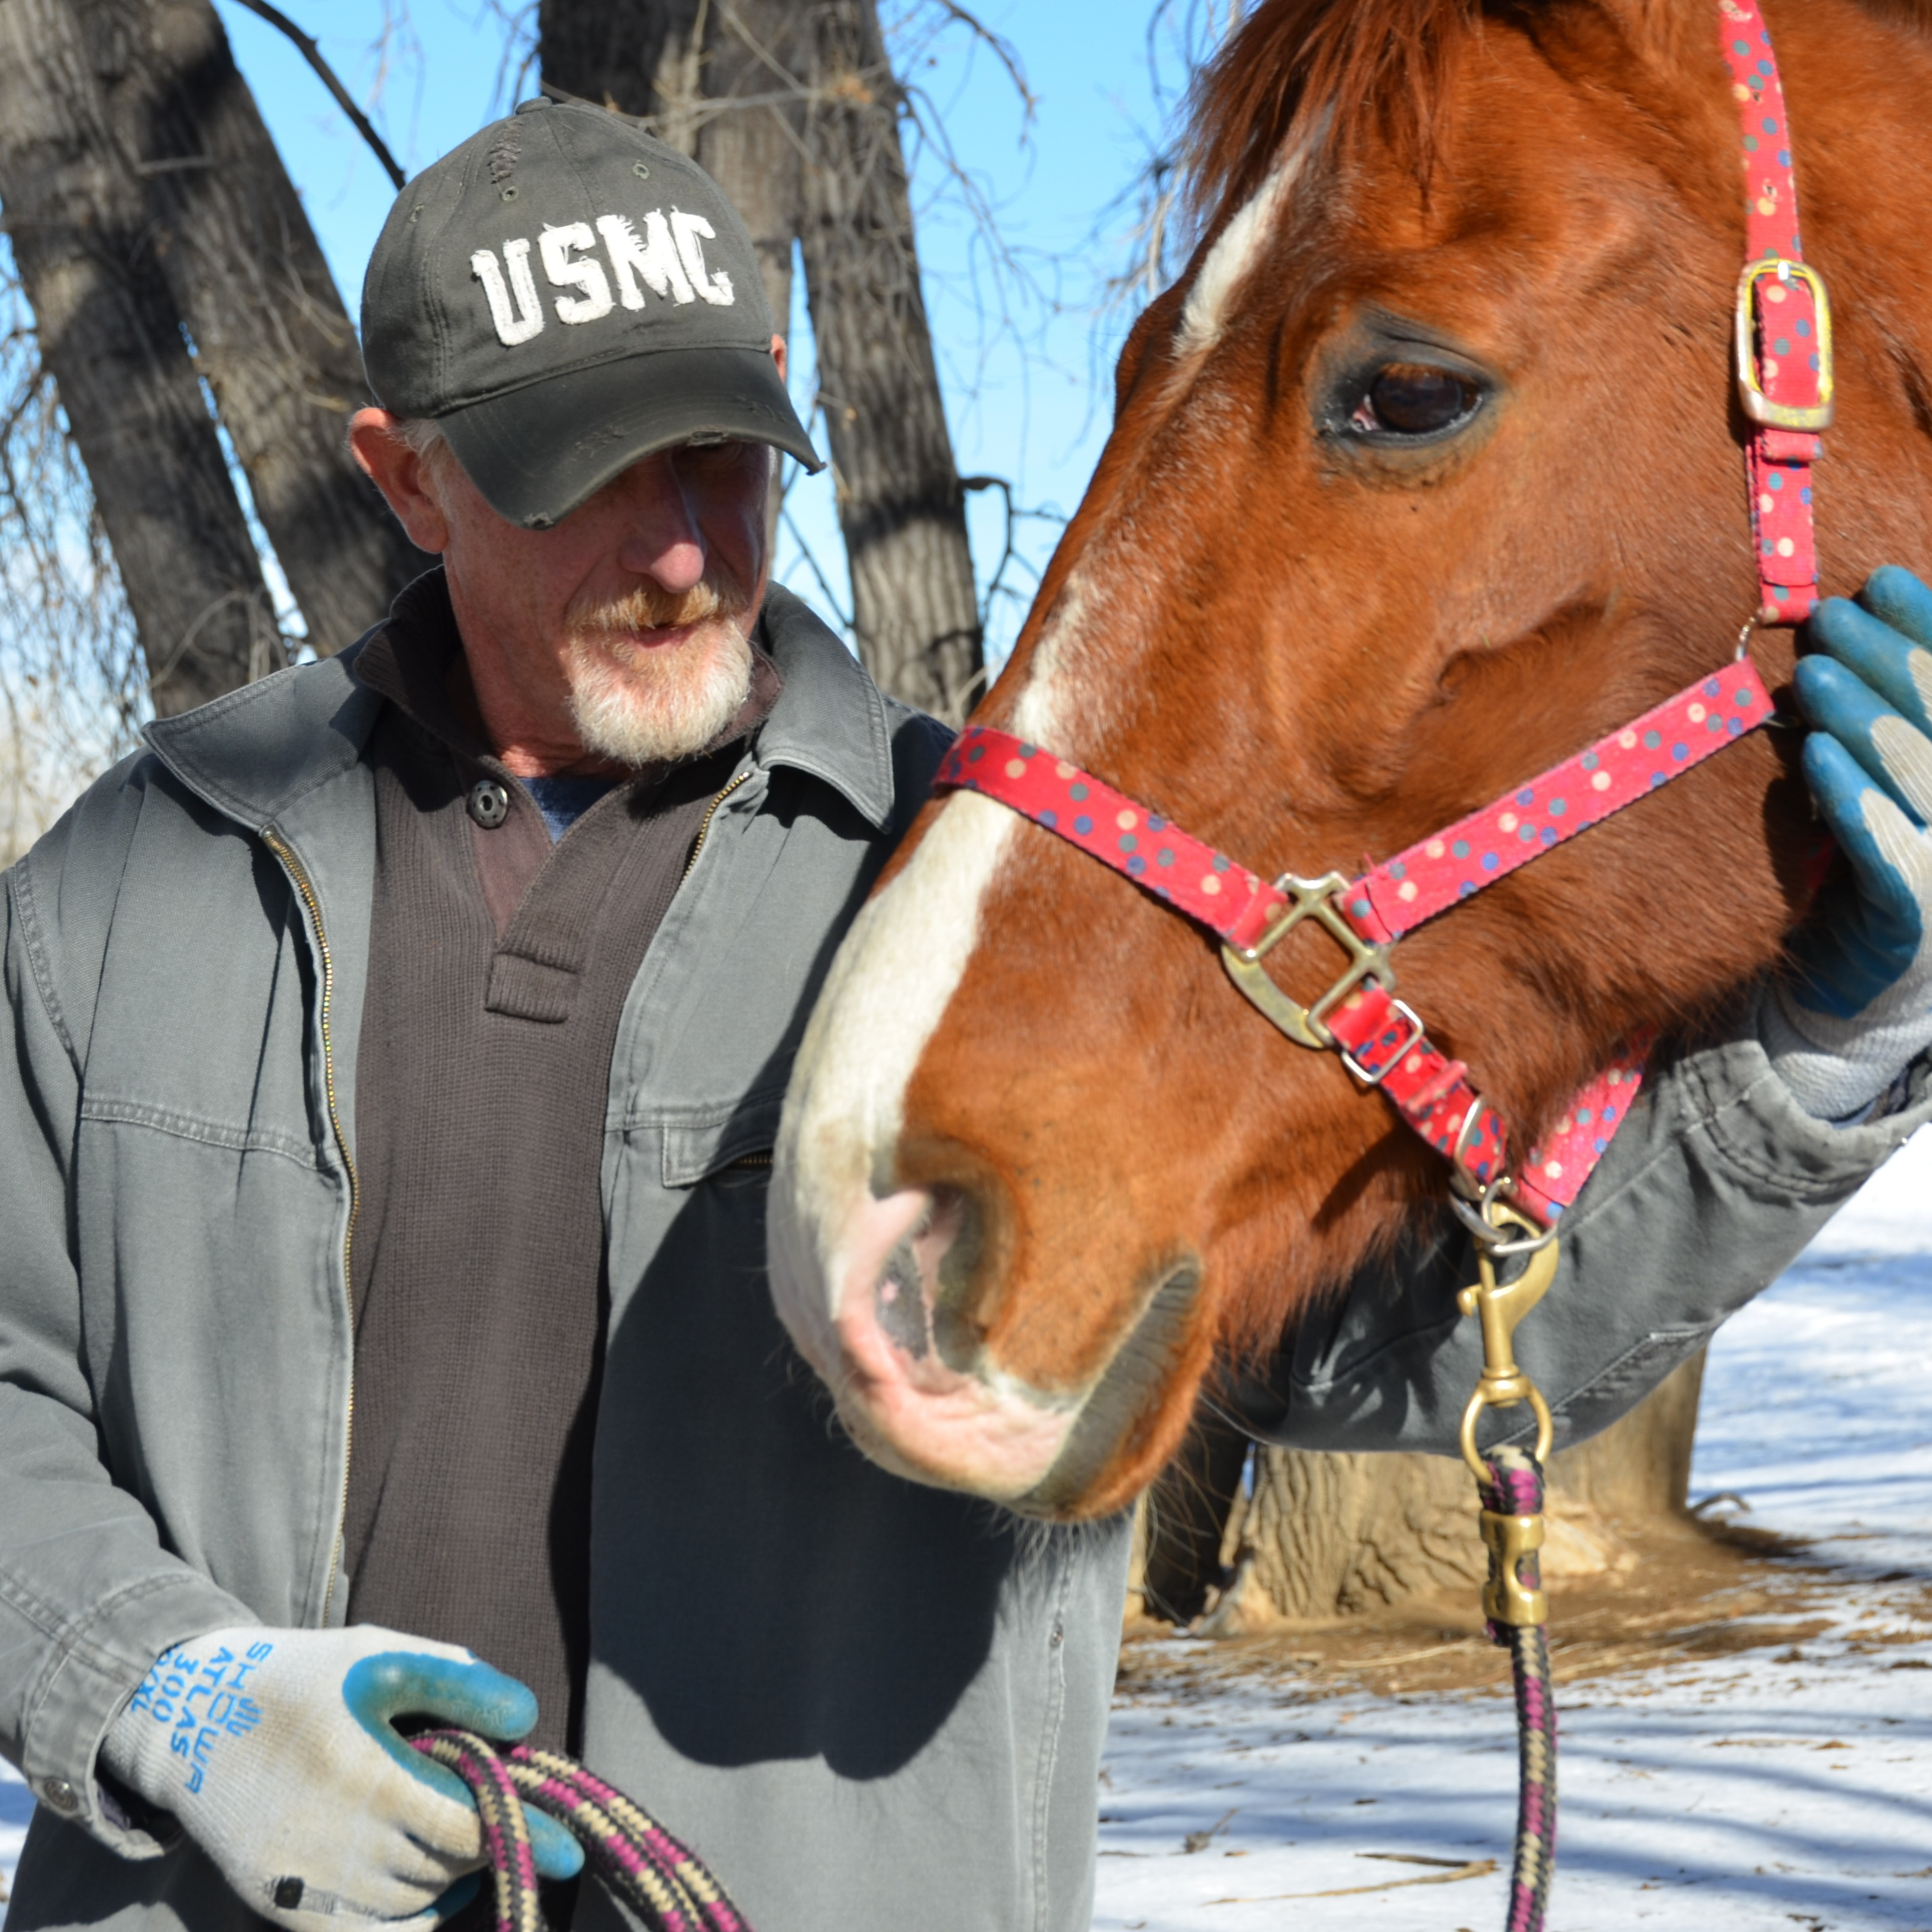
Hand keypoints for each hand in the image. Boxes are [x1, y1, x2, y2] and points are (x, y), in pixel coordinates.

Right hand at [102, 1625, 583, 1930]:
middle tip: (495, 1811)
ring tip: (447, 1826)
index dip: (524, 1833)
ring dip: (449, 1873)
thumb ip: (457, 1682)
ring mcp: (305, 1884)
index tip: (571, 1847)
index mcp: (365, 1774)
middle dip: (485, 1841)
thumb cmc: (304, 1679)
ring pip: (414, 1900)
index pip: (466, 1825)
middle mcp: (335, 1841)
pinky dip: (411, 1917)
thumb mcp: (382, 1656)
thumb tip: (523, 1721)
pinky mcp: (283, 1908)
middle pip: (446, 1865)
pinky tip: (426, 1881)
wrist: (191, 1721)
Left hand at [1765, 566, 1931, 1116]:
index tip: (1884, 581)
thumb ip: (1888, 716)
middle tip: (1829, 619)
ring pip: (1922, 774)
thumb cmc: (1864, 869)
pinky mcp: (1915, 920)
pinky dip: (1854, 799)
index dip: (1931, 631)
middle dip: (1890, 662)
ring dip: (1866, 718)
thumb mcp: (1883, 784)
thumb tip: (1863, 611)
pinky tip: (1817, 757)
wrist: (1850, 993)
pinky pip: (1888, 850)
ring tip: (1813, 674)